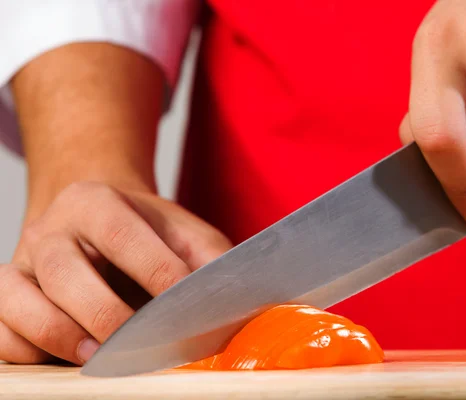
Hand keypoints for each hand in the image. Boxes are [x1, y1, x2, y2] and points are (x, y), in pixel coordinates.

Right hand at [0, 182, 231, 364]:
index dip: (155, 272)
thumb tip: (234, 300)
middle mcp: (51, 229)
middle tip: (141, 344)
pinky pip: (0, 328)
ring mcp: (22, 262)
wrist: (94, 218)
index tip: (185, 307)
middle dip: (105, 314)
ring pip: (20, 299)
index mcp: (96, 202)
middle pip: (64, 271)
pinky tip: (61, 358)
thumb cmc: (144, 231)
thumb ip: (209, 258)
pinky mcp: (8, 294)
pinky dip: (24, 348)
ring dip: (59, 335)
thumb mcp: (183, 230)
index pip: (122, 234)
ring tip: (98, 357)